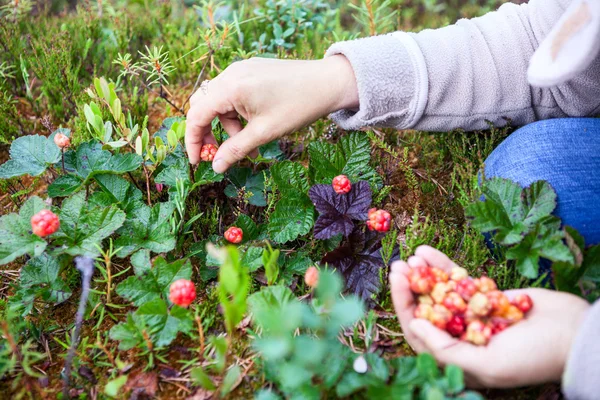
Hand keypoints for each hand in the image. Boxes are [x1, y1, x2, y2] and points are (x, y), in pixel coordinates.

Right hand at [185, 56, 357, 171]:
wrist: (328, 82)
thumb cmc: (298, 106)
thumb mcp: (265, 133)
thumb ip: (236, 149)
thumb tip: (216, 167)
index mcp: (231, 87)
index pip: (196, 114)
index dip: (193, 140)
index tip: (197, 161)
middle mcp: (231, 74)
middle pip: (203, 105)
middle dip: (207, 132)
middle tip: (219, 154)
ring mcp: (241, 69)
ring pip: (220, 101)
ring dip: (228, 126)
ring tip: (251, 146)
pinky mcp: (251, 70)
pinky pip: (233, 93)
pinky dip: (238, 113)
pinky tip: (254, 128)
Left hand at [389, 245, 589, 387]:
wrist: (576, 333)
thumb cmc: (535, 356)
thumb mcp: (489, 364)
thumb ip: (448, 350)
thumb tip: (415, 326)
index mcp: (456, 359)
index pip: (420, 333)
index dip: (404, 306)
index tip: (396, 281)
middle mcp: (460, 337)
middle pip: (425, 310)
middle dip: (409, 288)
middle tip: (397, 266)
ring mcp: (471, 314)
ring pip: (439, 292)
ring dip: (423, 274)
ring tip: (410, 256)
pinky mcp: (483, 296)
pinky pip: (457, 280)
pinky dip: (442, 266)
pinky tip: (425, 251)